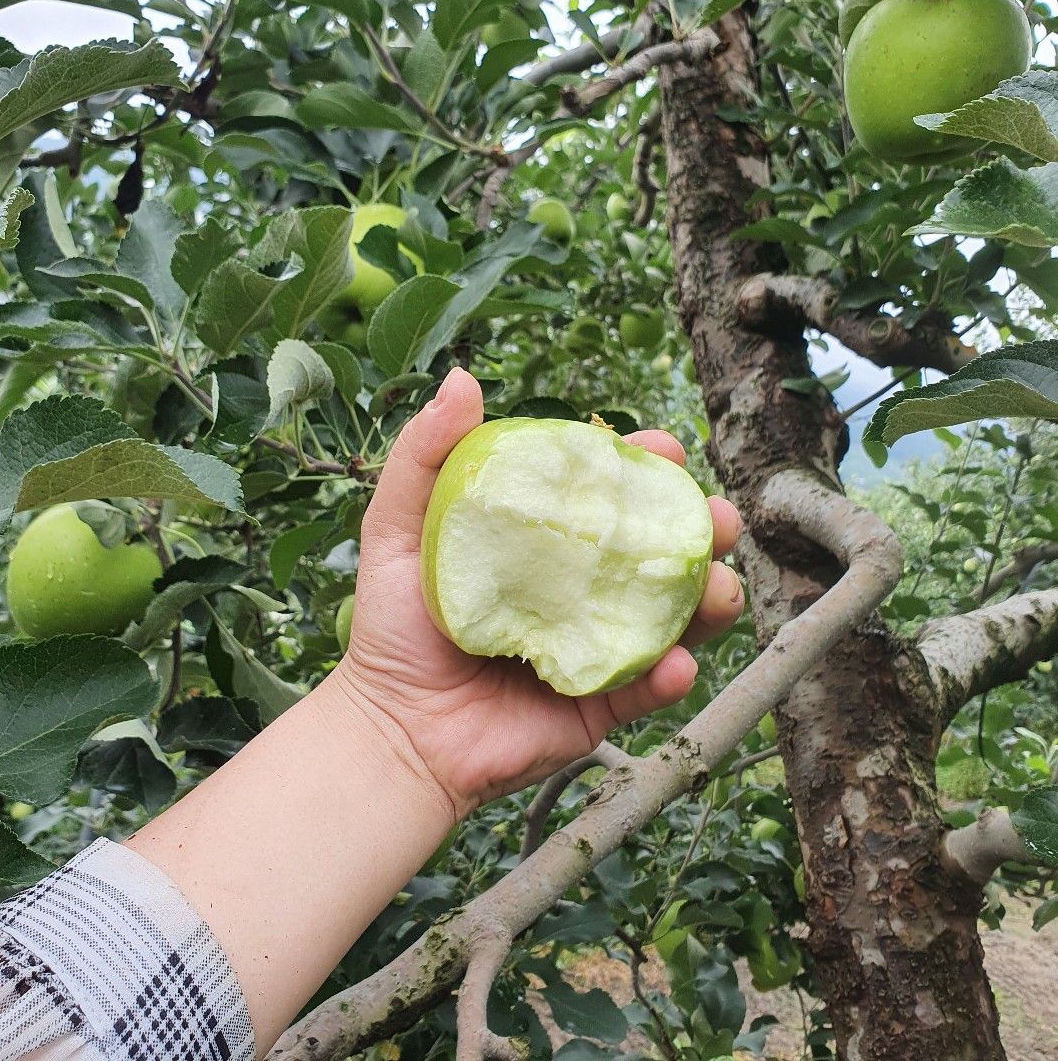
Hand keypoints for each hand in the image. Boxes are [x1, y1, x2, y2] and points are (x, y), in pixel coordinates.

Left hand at [331, 368, 744, 818]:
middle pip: (658, 549)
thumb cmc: (394, 627)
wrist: (395, 728)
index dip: (643, 468)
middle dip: (700, 526)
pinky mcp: (601, 702)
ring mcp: (598, 644)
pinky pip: (650, 688)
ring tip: (714, 587)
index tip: (662, 450)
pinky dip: (673, 674)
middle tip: (712, 518)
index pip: (607, 494)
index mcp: (545, 542)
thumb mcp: (397, 529)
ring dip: (711, 595)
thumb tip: (462, 379)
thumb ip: (424, 456)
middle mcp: (581, 588)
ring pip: (676, 614)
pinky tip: (676, 663)